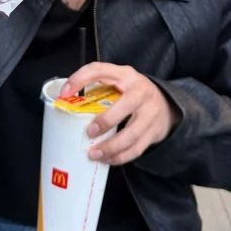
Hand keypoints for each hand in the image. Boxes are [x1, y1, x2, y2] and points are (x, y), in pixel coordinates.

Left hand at [60, 63, 180, 164]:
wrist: (166, 104)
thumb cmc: (132, 92)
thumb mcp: (118, 80)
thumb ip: (98, 85)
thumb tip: (66, 98)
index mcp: (125, 75)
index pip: (100, 70)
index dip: (80, 79)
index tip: (64, 93)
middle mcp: (140, 91)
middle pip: (125, 105)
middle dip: (106, 121)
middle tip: (89, 133)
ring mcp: (150, 113)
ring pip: (132, 133)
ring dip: (111, 147)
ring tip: (94, 154)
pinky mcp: (154, 131)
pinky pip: (137, 148)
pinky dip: (120, 157)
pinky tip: (108, 159)